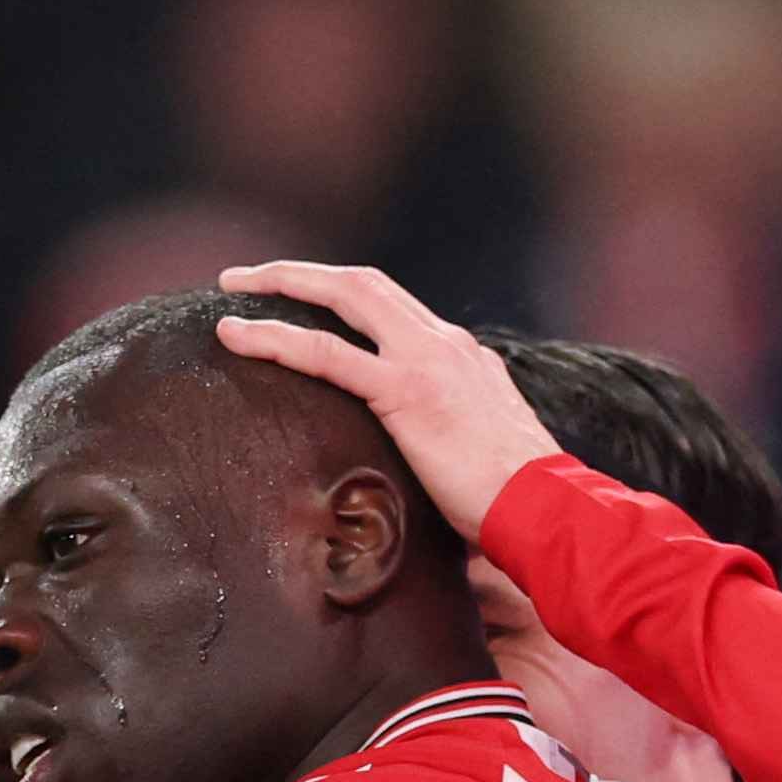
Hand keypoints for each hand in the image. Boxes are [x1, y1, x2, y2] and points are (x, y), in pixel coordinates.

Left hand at [213, 261, 562, 540]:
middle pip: (363, 283)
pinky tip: (236, 336)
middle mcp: (444, 343)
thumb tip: (431, 464)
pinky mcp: (406, 393)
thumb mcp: (484, 452)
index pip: (393, 308)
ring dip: (282, 285)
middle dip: (302, 273)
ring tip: (231, 292)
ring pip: (343, 297)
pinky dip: (276, 339)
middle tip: (248, 279)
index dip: (341, 296)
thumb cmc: (520, 502)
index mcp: (463, 355)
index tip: (303, 302)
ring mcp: (427, 360)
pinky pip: (327, 354)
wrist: (550, 508)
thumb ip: (453, 436)